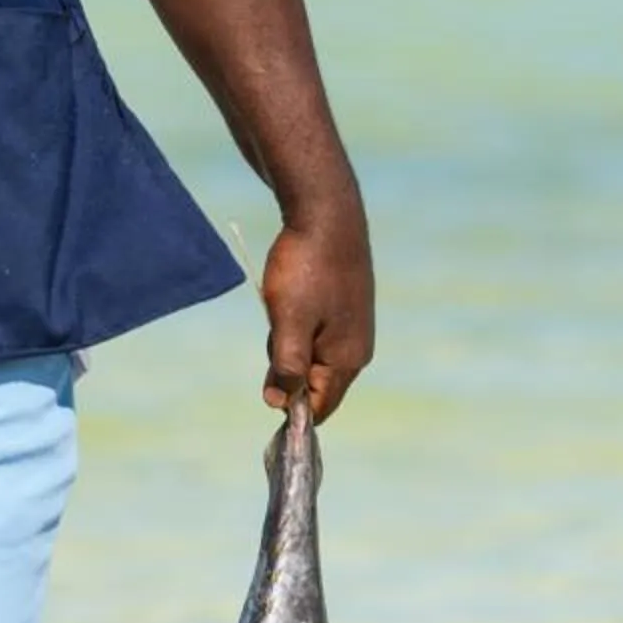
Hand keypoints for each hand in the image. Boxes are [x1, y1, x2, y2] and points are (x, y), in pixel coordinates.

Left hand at [260, 205, 373, 422]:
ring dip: (287, 342)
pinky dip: (294, 325)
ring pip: (310, 357)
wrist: (326, 214)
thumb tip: (278, 404)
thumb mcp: (288, 322)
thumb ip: (285, 366)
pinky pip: (313, 335)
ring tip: (285, 305)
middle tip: (275, 330)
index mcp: (348, 360)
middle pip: (313, 384)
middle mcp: (357, 350)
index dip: (289, 407)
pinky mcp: (345, 311)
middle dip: (285, 368)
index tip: (265, 384)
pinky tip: (291, 296)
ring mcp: (352, 329)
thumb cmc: (306, 269)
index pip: (319, 408)